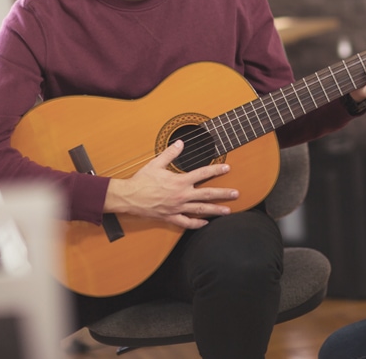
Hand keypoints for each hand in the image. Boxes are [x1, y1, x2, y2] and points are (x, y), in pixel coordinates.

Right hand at [103, 140, 238, 228]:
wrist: (129, 197)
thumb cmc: (141, 181)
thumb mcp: (156, 164)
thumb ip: (170, 153)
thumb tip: (180, 143)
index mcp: (179, 181)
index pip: (202, 174)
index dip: (216, 170)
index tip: (227, 168)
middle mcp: (181, 195)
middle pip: (207, 194)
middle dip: (223, 194)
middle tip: (236, 194)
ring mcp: (177, 208)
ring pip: (200, 210)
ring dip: (215, 210)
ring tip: (228, 211)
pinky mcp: (171, 217)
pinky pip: (186, 222)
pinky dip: (197, 224)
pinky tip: (205, 223)